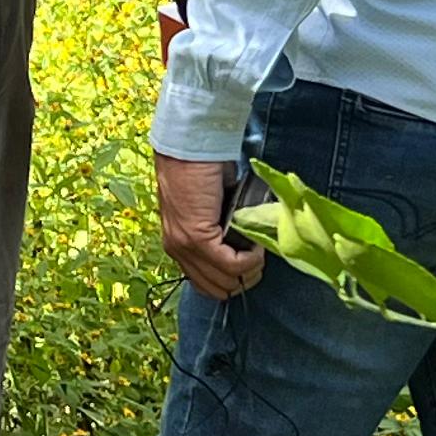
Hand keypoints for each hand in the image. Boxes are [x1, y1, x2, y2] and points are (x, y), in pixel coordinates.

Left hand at [156, 152, 265, 301]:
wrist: (191, 147)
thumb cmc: (203, 170)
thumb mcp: (209, 209)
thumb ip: (218, 229)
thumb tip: (241, 243)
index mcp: (177, 243)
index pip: (205, 284)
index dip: (231, 278)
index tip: (248, 261)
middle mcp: (177, 249)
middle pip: (217, 289)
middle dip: (244, 278)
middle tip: (257, 257)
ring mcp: (185, 245)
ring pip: (226, 281)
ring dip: (249, 269)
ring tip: (258, 250)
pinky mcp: (198, 237)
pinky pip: (232, 264)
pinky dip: (250, 259)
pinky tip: (257, 246)